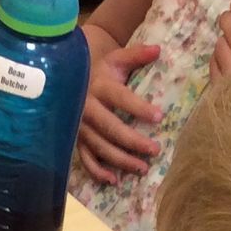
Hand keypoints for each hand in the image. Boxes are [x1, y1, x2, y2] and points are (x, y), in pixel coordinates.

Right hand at [77, 28, 163, 183]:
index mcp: (99, 86)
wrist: (70, 80)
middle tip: (154, 150)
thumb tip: (158, 50)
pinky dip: (98, 172)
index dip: (139, 108)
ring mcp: (80, 127)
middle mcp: (87, 108)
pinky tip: (114, 180)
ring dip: (121, 160)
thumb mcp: (116, 60)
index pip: (121, 98)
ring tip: (143, 168)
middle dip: (133, 141)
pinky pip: (85, 159)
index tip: (160, 117)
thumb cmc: (101, 72)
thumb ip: (136, 55)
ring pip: (100, 147)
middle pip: (111, 128)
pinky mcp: (76, 140)